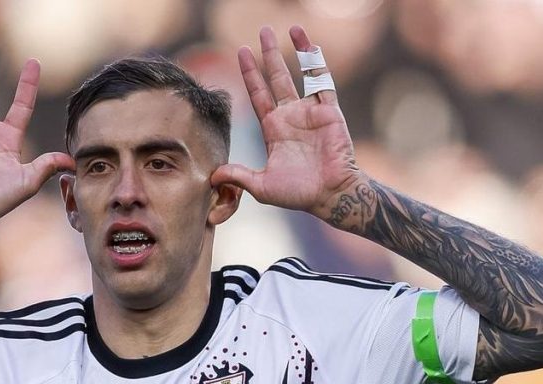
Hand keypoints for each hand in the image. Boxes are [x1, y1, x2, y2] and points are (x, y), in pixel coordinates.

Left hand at [211, 26, 359, 220]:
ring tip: (288, 28)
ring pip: (300, 73)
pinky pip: (323, 81)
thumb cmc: (298, 194)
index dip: (250, 74)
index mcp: (273, 128)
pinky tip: (310, 44)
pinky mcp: (329, 112)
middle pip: (276, 77)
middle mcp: (290, 115)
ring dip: (294, 51)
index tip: (242, 52)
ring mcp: (310, 112)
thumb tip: (212, 176)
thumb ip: (238, 176)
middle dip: (269, 55)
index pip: (258, 93)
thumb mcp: (261, 186)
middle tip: (262, 32)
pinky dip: (317, 62)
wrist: (330, 195)